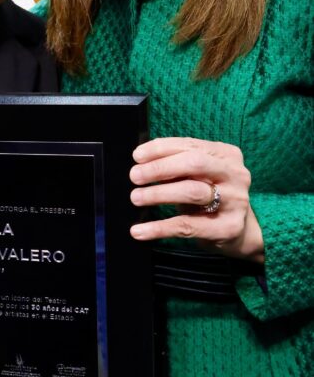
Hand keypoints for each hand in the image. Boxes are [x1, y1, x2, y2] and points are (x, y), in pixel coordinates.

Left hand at [129, 137, 263, 261]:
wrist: (241, 231)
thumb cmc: (212, 195)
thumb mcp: (199, 175)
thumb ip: (178, 165)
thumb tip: (141, 161)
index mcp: (226, 155)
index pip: (190, 145)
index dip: (160, 149)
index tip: (137, 156)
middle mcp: (235, 174)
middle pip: (194, 163)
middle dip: (160, 168)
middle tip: (135, 176)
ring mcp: (235, 201)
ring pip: (191, 191)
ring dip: (158, 194)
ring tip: (136, 197)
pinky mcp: (228, 227)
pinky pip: (187, 226)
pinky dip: (159, 228)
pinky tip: (139, 231)